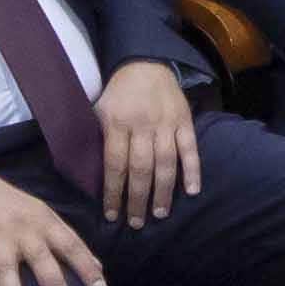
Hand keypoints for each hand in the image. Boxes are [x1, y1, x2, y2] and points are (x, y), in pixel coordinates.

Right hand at [0, 157, 107, 285]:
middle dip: (52, 282)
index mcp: (43, 220)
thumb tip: (98, 266)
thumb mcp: (41, 213)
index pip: (70, 244)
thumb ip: (67, 238)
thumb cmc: (9, 204)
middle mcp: (21, 229)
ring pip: (6, 272)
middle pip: (39, 257)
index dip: (86, 267)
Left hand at [93, 66, 201, 225]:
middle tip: (136, 223)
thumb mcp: (99, 109)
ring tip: (160, 214)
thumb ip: (100, 138)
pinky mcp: (185, 121)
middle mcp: (142, 125)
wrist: (145, 62)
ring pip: (165, 163)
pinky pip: (190, 148)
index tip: (111, 215)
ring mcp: (166, 123)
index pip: (115, 164)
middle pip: (140, 169)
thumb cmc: (118, 92)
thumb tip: (91, 175)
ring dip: (163, 192)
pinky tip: (192, 191)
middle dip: (137, 199)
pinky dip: (192, 170)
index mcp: (117, 123)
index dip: (113, 192)